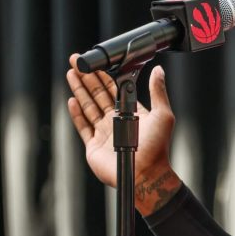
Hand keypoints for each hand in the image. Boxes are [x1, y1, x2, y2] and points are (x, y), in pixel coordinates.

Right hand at [66, 55, 177, 206]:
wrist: (146, 173)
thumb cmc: (157, 147)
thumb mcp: (163, 114)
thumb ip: (158, 91)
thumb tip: (158, 70)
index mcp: (131, 111)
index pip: (114, 88)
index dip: (104, 75)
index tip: (96, 62)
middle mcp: (116, 120)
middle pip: (98, 94)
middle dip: (87, 78)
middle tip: (76, 62)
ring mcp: (104, 132)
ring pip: (88, 106)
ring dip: (79, 90)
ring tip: (71, 74)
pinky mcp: (94, 145)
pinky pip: (83, 126)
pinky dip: (76, 113)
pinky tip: (72, 100)